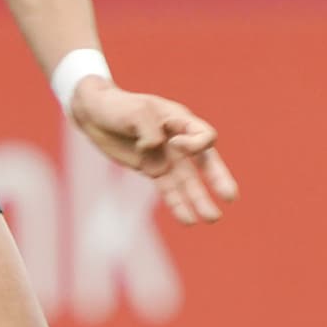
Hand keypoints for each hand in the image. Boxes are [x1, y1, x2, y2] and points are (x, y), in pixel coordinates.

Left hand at [70, 79, 236, 224]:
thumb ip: (149, 130)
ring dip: (200, 200)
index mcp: (179, 120)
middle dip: (218, 179)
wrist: (95, 113)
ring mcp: (166, 157)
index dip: (196, 145)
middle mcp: (178, 140)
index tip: (174, 144)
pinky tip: (188, 220)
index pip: (204, 136)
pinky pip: (169, 190)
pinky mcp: (152, 170)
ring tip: (212, 219)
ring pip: (188, 181)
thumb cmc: (117, 106)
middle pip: (206, 162)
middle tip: (231, 198)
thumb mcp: (134, 111)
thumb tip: (155, 150)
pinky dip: (178, 205)